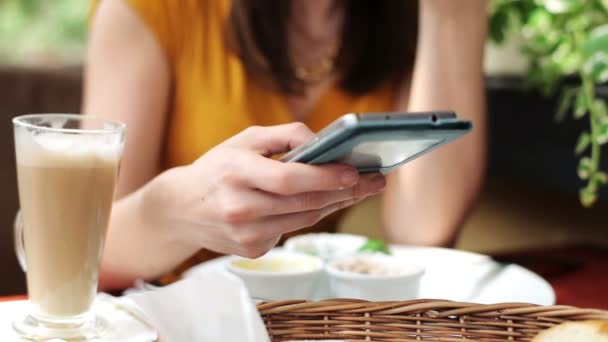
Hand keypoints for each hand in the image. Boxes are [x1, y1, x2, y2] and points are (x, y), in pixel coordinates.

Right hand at [143, 123, 385, 257]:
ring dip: (334, 204)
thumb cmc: (217, 168)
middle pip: (304, 203)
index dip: (325, 177)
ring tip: (356, 190)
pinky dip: (308, 215)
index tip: (356, 172)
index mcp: (234, 173)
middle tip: (374, 182)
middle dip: (345, 192)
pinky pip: (291, 230)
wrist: (181, 209)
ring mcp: (245, 234)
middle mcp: (238, 207)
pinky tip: (320, 202)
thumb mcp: (244, 140)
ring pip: (304, 219)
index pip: (288, 179)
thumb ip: (284, 135)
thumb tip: (322, 141)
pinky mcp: (252, 250)